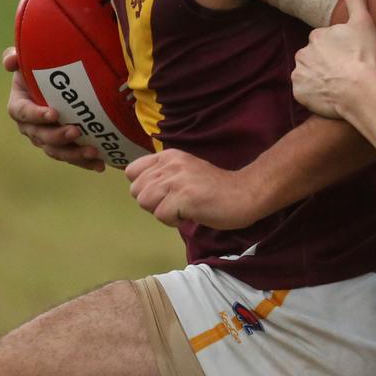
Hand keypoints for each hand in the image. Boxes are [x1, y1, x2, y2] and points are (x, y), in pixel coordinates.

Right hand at [3, 47, 104, 171]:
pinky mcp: (63, 146)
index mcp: (19, 106)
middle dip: (58, 137)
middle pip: (41, 136)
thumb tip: (11, 61)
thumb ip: (16, 57)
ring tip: (94, 152)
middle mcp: (31, 127)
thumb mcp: (29, 59)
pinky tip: (100, 164)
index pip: (23, 112)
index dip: (36, 115)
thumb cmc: (43, 67)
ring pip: (57, 151)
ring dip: (74, 154)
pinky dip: (85, 162)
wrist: (62, 82)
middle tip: (76, 132)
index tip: (54, 113)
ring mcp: (46, 138)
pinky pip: (72, 156)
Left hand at [125, 149, 259, 229]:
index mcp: (169, 156)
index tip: (162, 193)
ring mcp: (176, 179)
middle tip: (175, 203)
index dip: (142, 187)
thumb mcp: (184, 171)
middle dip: (151, 202)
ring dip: (162, 212)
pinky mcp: (184, 196)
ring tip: (183, 208)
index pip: (132, 171)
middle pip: (136, 191)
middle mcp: (170, 164)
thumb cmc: (214, 188)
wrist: (243, 193)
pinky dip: (174, 221)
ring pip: (145, 202)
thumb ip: (163, 175)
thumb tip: (140, 190)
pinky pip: (161, 216)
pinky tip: (191, 214)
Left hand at [292, 0, 375, 118]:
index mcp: (317, 35)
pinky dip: (314, 93)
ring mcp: (299, 72)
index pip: (324, 41)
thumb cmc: (363, 56)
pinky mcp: (299, 92)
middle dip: (326, 63)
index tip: (350, 57)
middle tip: (345, 71)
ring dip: (319, 77)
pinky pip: (304, 91)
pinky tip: (329, 95)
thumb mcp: (363, 23)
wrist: (358, 90)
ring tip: (338, 85)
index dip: (338, 50)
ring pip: (308, 73)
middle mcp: (303, 52)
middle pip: (314, 57)